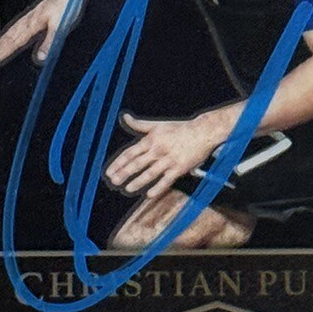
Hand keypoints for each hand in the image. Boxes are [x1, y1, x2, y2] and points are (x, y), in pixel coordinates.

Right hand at [0, 0, 72, 65]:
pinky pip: (22, 22)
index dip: (6, 50)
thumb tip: (40, 58)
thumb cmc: (67, 5)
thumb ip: (49, 43)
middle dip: (3, 45)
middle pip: (13, 34)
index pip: (16, 40)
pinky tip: (17, 30)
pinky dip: (15, 28)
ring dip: (7, 37)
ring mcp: (34, 14)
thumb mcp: (59, 27)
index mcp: (34, 23)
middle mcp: (32, 18)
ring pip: (16, 27)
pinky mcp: (39, 11)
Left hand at [104, 112, 223, 199]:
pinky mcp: (180, 168)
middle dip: (124, 173)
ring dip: (137, 182)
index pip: (130, 153)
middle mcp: (158, 150)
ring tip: (127, 189)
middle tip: (113, 182)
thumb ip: (139, 124)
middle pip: (137, 163)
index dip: (118, 163)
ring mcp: (169, 160)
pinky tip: (149, 195)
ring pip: (150, 173)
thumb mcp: (158, 125)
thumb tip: (124, 117)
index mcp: (151, 140)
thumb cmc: (180, 128)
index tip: (109, 172)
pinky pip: (167, 180)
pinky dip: (158, 188)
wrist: (203, 131)